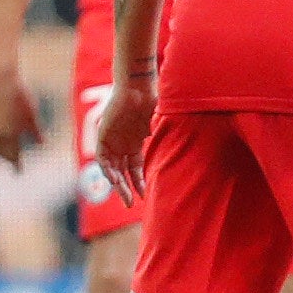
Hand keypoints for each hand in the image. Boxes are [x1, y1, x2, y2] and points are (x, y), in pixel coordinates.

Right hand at [0, 56, 42, 166]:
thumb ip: (35, 131)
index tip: (19, 170)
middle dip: (7, 157)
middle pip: (0, 151)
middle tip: (13, 162)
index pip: (12, 154)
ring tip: (4, 152)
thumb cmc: (19, 95)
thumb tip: (41, 144)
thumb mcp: (31, 113)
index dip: (16, 163)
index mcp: (7, 134)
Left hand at [95, 74, 157, 203]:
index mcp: (135, 142)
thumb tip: (189, 139)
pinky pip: (103, 159)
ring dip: (118, 184)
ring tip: (125, 198)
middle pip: (123, 172)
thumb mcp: (160, 122)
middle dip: (127, 188)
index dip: (139, 181)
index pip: (135, 167)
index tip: (144, 195)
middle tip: (130, 205)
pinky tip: (115, 182)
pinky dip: (108, 171)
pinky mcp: (103, 137)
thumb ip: (165, 133)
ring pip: (112, 169)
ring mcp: (112, 141)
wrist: (135, 88)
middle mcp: (122, 144)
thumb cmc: (151, 101)